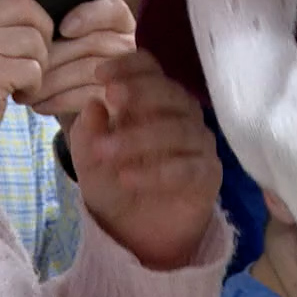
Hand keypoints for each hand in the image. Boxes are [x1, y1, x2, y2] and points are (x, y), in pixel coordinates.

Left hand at [18, 0, 138, 130]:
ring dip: (53, 79)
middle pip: (97, 42)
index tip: (63, 28)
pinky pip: (91, 95)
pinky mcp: (120, 105)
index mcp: (120, 25)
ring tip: (27, 88)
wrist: (72, 115)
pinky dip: (61, 99)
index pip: (114, 10)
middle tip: (27, 65)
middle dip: (56, 55)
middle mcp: (131, 48)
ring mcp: (130, 78)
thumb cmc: (62, 71)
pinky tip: (41, 104)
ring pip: (91, 69)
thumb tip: (38, 19)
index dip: (90, 16)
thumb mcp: (60, 44)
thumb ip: (59, 28)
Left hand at [73, 53, 222, 270]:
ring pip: (178, 130)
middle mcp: (181, 114)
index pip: (150, 68)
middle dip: (140, 92)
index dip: (130, 66)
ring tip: (105, 152)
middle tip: (112, 97)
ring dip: (139, 138)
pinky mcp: (207, 174)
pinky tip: (127, 179)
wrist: (134, 230)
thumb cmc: (114, 180)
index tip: (100, 74)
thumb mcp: (89, 157)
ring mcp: (198, 143)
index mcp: (151, 99)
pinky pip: (188, 168)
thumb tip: (93, 104)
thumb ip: (88, 131)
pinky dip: (156, 172)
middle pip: (171, 92)